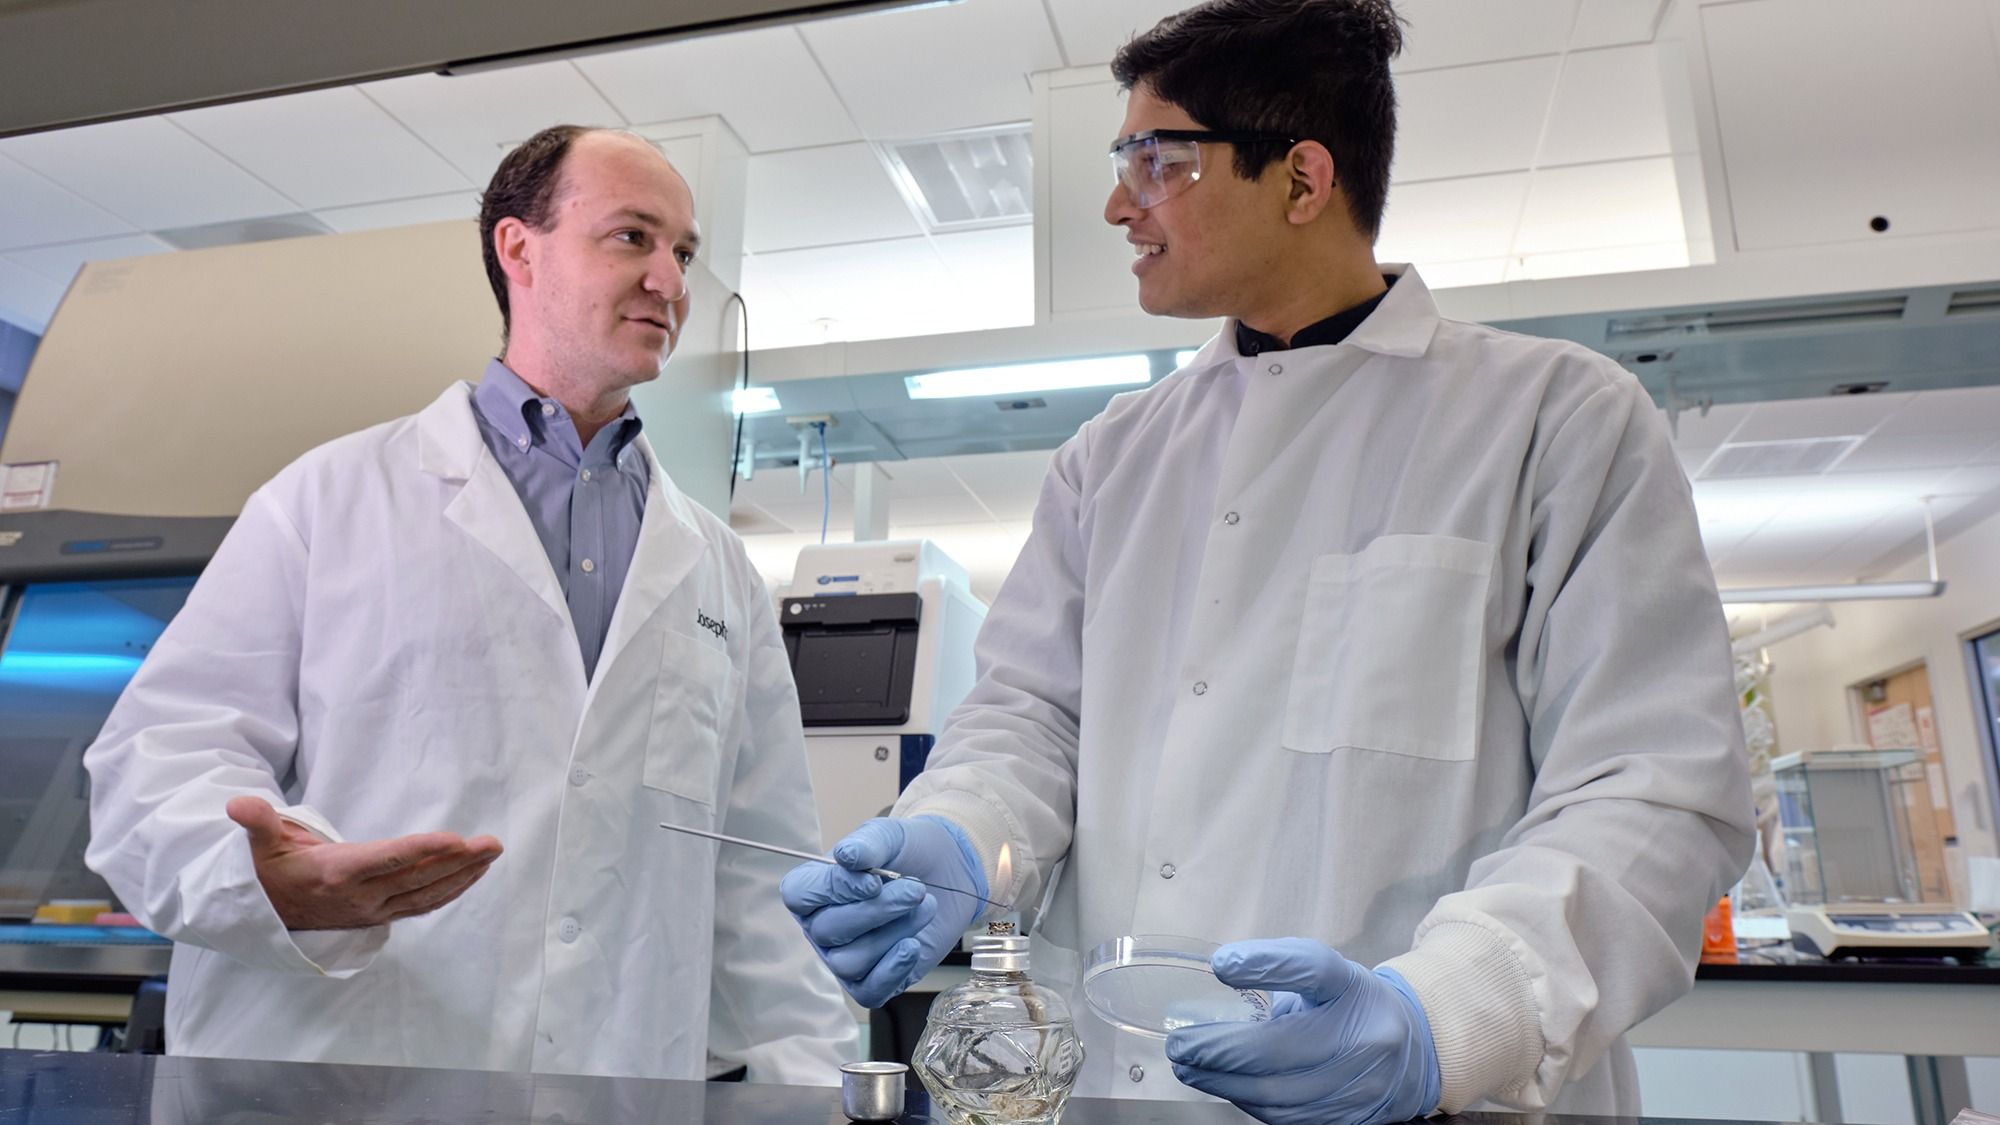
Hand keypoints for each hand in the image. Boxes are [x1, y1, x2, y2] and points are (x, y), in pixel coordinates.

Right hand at [226, 796, 503, 930]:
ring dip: (463, 875)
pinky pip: (422, 905)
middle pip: (418, 878)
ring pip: (426, 894)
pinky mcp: (380, 915)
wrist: (263, 914)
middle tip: (493, 844)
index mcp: (337, 873)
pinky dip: (450, 891)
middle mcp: (361, 896)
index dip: (423, 850)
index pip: (389, 860)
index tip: (457, 840)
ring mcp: (373, 909)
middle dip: (459, 861)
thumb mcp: (261, 844)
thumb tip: (238, 804)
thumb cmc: (268, 869)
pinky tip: (472, 876)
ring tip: (491, 855)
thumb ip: (258, 822)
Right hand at [779, 816, 985, 1007]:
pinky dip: (893, 969)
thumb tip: (846, 855)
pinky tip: (913, 945)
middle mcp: (822, 926)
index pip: (799, 895)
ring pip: (850, 961)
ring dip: (893, 934)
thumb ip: (867, 844)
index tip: (874, 880)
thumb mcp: (889, 836)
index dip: (833, 890)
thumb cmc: (909, 852)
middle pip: (827, 931)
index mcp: (814, 888)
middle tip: (915, 889)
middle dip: (877, 910)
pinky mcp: (872, 980)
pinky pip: (869, 991)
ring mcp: (844, 956)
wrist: (949, 872)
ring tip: (924, 906)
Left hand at [1167, 938, 1440, 1124]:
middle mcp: (1364, 1037)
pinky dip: (1247, 1101)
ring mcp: (1360, 1085)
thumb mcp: (1326, 975)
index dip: (1266, 964)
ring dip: (1222, 1082)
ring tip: (1190, 1068)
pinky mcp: (1350, 1119)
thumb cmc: (1352, 1007)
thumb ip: (1277, 968)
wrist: (1412, 1053)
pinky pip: (1285, 1117)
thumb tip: (1220, 970)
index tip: (1220, 966)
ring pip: (1277, 1093)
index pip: (1313, 969)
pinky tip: (1224, 1086)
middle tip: (1180, 1045)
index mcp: (1353, 988)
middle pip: (1281, 1047)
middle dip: (1219, 1050)